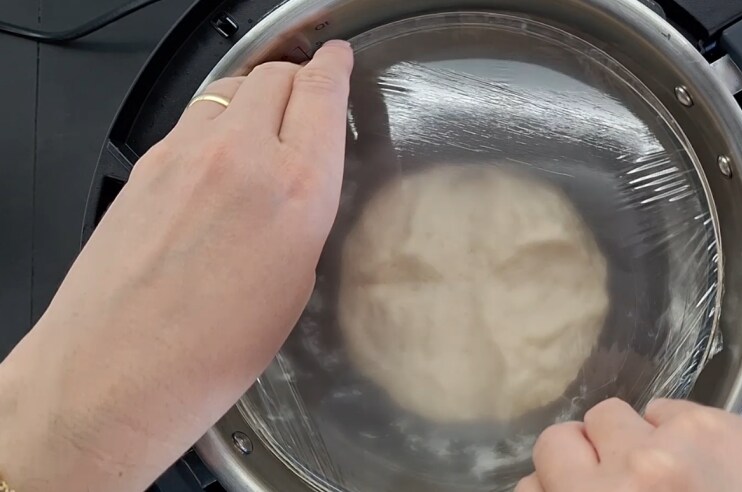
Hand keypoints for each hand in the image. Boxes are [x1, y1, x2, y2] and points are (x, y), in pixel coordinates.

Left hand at [0, 40, 352, 490]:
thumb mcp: (295, 286)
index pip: (324, 95)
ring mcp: (186, 154)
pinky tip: (217, 156)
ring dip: (255, 94)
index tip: (339, 59)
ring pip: (230, 88)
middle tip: (309, 92)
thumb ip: (303, 216)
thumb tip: (301, 186)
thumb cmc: (208, 353)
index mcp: (297, 191)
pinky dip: (214, 121)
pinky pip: (192, 117)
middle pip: (276, 76)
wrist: (116, 372)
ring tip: (263, 121)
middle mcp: (242, 158)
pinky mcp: (146, 164)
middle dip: (299, 78)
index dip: (337, 68)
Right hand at [517, 398, 741, 491]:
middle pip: (568, 435)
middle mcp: (635, 471)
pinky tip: (702, 466)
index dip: (555, 486)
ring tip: (662, 474)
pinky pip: (673, 408)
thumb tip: (552, 491)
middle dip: (586, 460)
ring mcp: (685, 443)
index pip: (538, 473)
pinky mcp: (731, 426)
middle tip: (616, 486)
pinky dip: (678, 431)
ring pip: (619, 413)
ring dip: (630, 440)